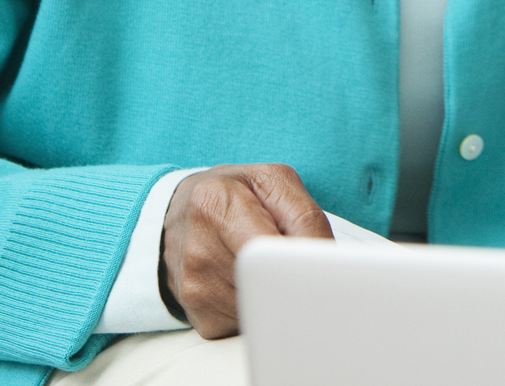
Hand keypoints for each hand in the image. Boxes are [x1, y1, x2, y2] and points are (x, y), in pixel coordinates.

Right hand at [161, 163, 332, 337]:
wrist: (180, 214)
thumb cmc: (235, 193)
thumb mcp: (274, 181)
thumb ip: (304, 216)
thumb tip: (324, 262)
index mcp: (216, 203)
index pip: (271, 249)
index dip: (301, 261)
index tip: (316, 264)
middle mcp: (198, 248)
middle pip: (271, 283)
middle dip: (292, 276)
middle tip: (293, 258)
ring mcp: (193, 287)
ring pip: (265, 307)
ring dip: (277, 292)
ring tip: (264, 263)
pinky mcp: (198, 316)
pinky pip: (249, 323)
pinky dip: (260, 308)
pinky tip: (248, 281)